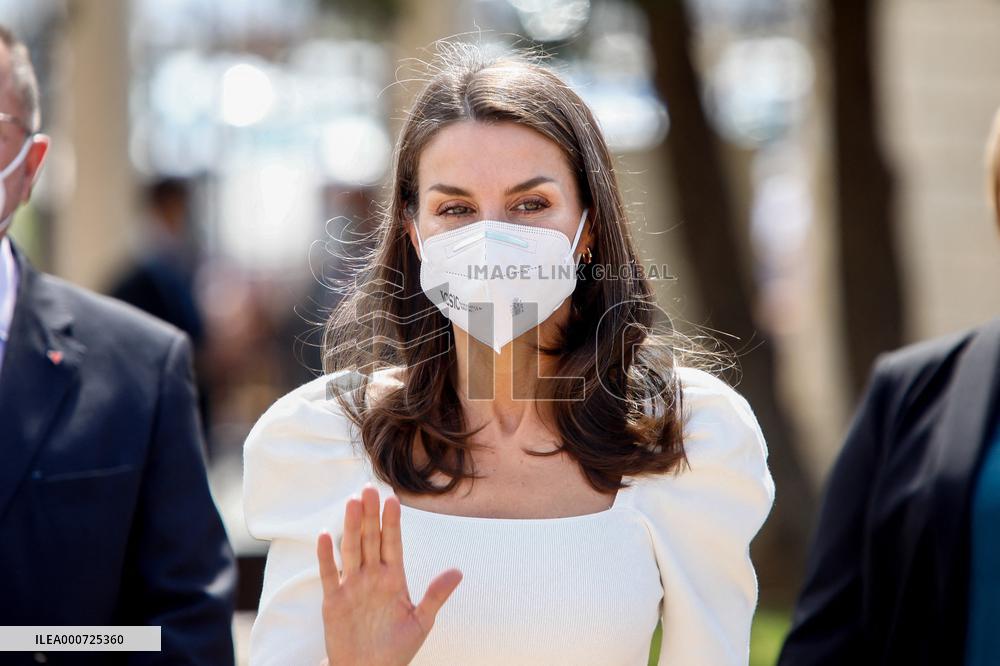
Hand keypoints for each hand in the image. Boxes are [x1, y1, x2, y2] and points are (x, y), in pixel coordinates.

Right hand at [317, 484, 462, 665]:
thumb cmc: (395, 649)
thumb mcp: (421, 622)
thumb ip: (436, 595)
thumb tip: (458, 572)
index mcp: (393, 579)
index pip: (393, 543)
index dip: (392, 522)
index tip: (393, 499)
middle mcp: (371, 577)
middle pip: (370, 539)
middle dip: (370, 515)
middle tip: (369, 489)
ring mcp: (352, 586)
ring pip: (351, 550)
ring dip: (351, 527)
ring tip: (352, 503)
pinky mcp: (333, 601)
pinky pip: (329, 574)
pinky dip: (326, 556)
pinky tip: (325, 535)